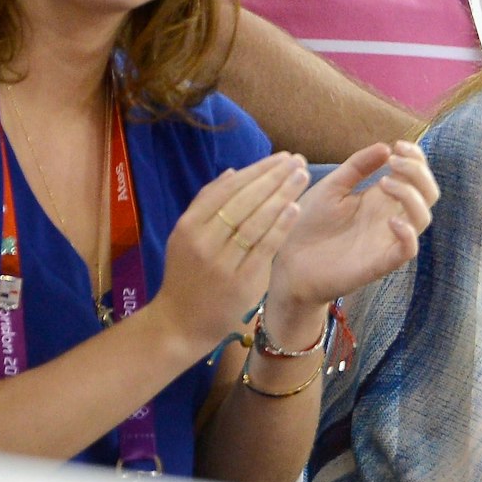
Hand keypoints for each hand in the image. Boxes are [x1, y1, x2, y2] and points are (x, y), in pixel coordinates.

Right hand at [152, 153, 311, 349]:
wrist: (180, 323)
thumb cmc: (186, 276)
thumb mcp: (184, 236)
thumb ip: (206, 203)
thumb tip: (233, 172)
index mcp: (189, 226)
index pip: (227, 189)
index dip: (256, 171)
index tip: (280, 158)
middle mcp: (204, 241)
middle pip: (244, 201)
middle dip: (273, 177)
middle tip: (297, 161)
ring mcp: (223, 263)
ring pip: (256, 222)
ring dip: (282, 196)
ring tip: (301, 177)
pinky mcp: (241, 282)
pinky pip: (264, 248)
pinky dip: (280, 227)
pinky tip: (295, 208)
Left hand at [268, 141, 436, 307]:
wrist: (289, 261)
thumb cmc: (309, 224)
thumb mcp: (332, 186)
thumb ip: (357, 166)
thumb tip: (385, 147)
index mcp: (380, 198)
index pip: (415, 176)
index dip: (416, 158)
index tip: (397, 145)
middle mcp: (390, 216)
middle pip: (428, 193)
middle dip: (418, 171)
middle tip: (394, 161)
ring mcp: (387, 239)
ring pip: (423, 218)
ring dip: (411, 195)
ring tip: (384, 183)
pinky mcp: (380, 262)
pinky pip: (408, 250)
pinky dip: (408, 234)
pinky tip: (391, 221)